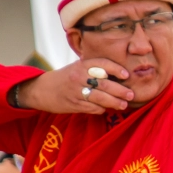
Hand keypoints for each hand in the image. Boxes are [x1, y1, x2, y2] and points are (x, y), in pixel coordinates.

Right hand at [15, 58, 133, 113]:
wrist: (41, 89)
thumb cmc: (66, 77)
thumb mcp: (77, 67)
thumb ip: (94, 69)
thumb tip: (119, 74)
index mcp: (82, 65)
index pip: (102, 64)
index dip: (116, 69)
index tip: (126, 75)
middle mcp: (79, 77)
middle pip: (105, 84)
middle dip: (120, 90)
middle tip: (131, 95)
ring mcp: (76, 91)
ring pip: (101, 98)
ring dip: (114, 102)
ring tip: (123, 105)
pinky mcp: (74, 104)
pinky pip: (93, 108)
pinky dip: (102, 109)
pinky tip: (106, 108)